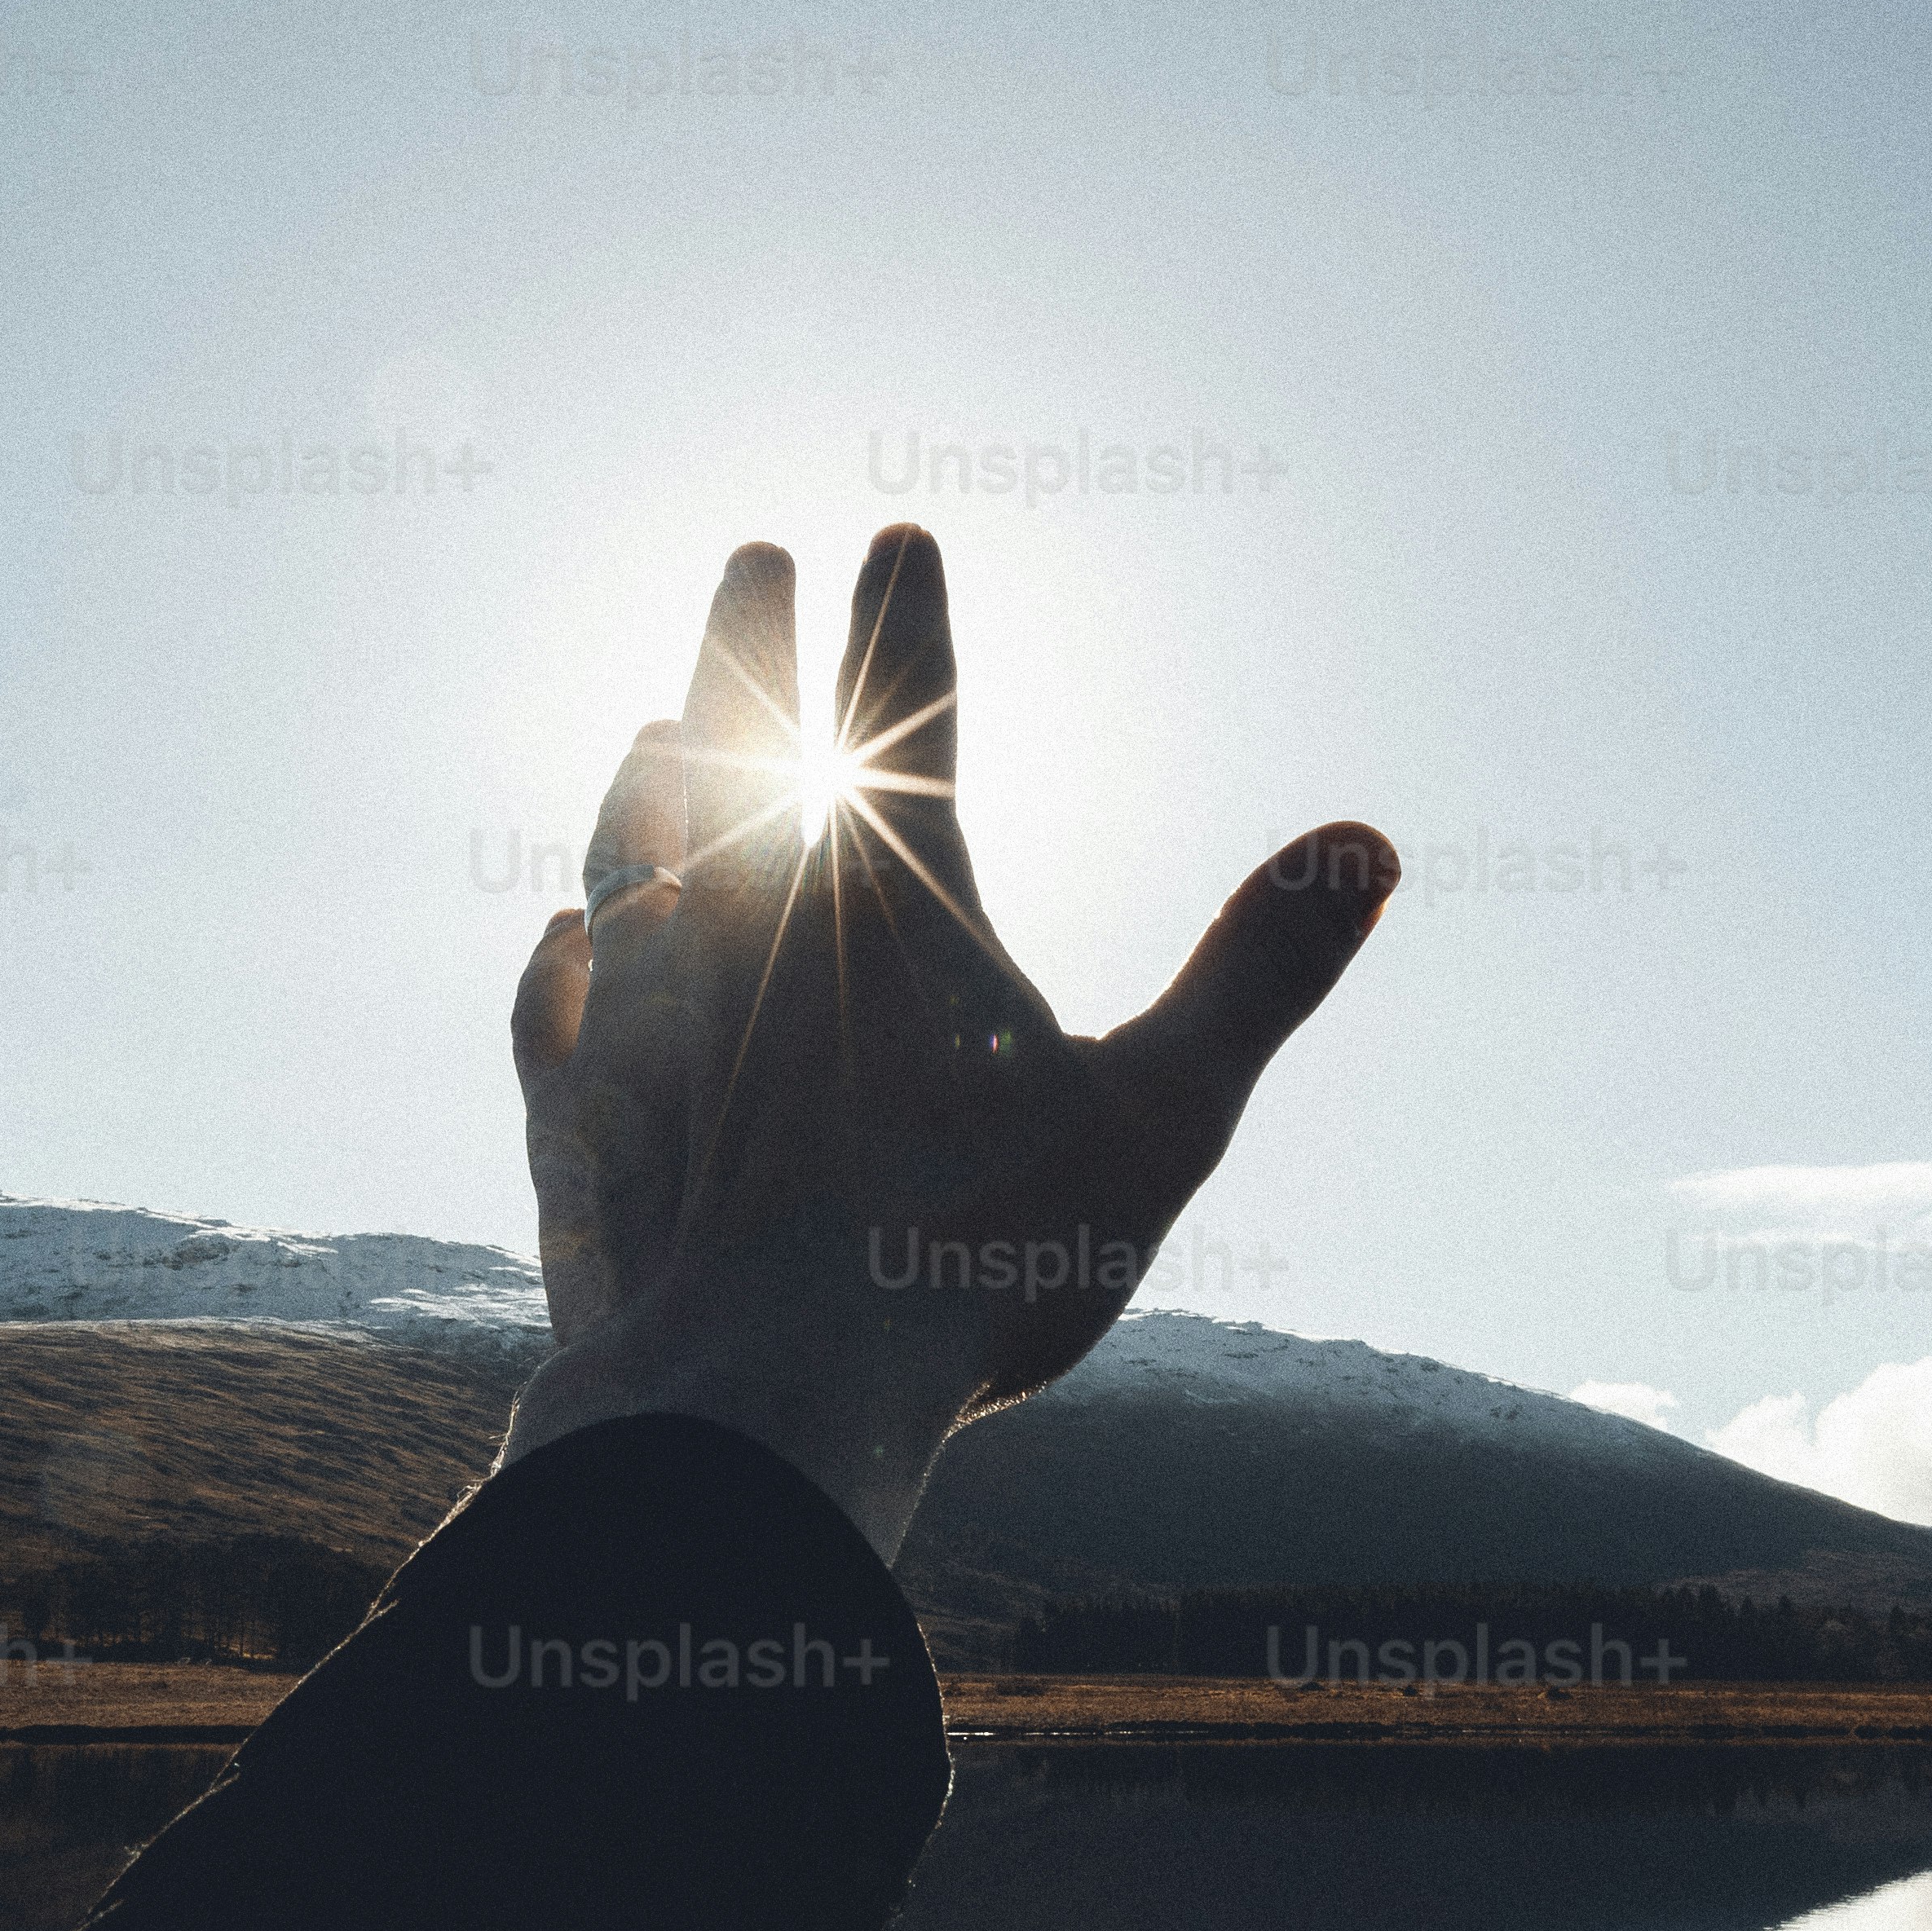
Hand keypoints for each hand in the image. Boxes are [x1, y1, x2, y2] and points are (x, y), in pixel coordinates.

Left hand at [497, 530, 1394, 1561]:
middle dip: (744, 634)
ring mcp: (645, 1013)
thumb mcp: (1159, 1118)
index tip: (896, 535)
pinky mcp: (575, 1114)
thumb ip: (1259, 972)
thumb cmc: (968, 1263)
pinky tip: (560, 939)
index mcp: (894, 900)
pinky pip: (558, 1001)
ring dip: (642, 782)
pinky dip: (564, 955)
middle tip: (746, 560)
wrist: (748, 1395)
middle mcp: (748, 922)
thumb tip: (1373, 842)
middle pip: (735, 731)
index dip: (904, 611)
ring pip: (629, 851)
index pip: (904, 705)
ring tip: (645, 733)